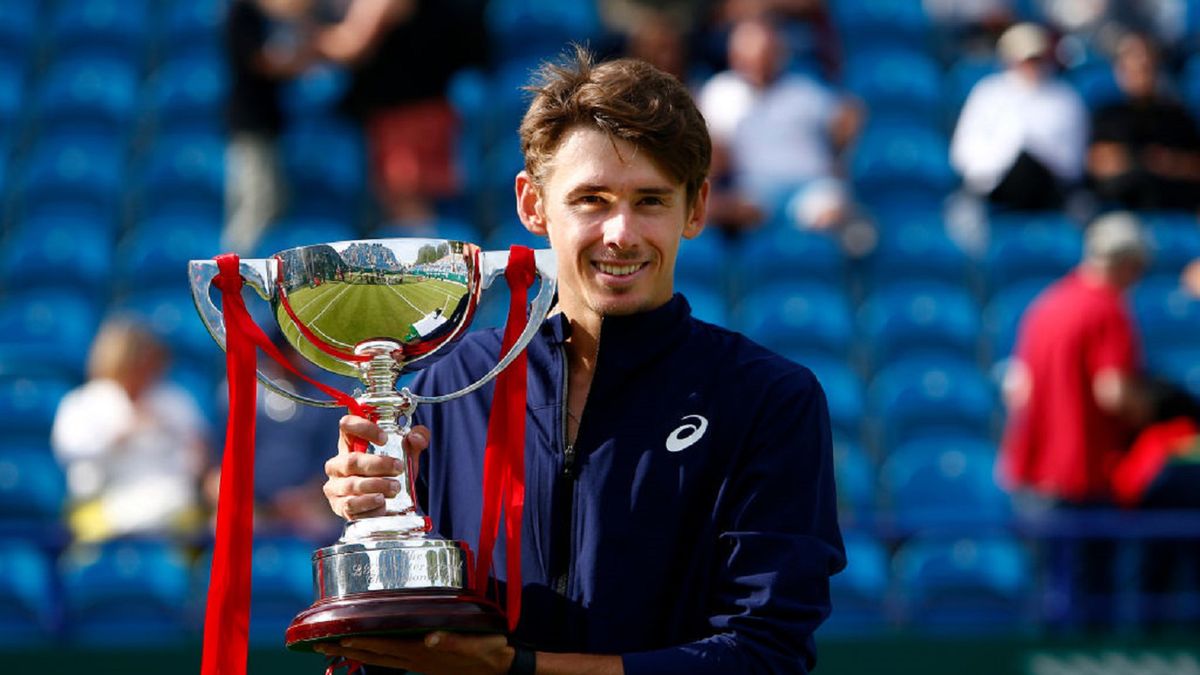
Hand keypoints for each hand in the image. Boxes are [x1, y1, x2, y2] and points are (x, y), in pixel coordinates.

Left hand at [314, 631, 513, 674]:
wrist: (500, 668)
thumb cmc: (489, 652)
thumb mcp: (475, 644)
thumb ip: (452, 641)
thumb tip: (431, 638)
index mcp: (423, 652)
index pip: (384, 647)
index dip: (360, 642)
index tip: (336, 638)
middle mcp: (416, 659)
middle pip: (374, 655)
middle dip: (345, 649)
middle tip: (318, 644)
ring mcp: (419, 663)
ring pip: (380, 659)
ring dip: (355, 653)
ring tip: (332, 648)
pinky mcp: (425, 662)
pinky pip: (392, 658)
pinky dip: (375, 653)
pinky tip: (368, 649)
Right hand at [322, 416, 429, 519]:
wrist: (389, 503)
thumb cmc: (391, 472)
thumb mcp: (407, 453)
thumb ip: (418, 439)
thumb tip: (416, 437)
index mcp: (350, 443)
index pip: (347, 425)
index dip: (363, 428)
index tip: (385, 438)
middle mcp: (337, 463)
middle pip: (351, 460)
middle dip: (378, 464)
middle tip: (399, 468)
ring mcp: (335, 486)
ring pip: (351, 484)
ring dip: (376, 486)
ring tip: (395, 488)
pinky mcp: (338, 506)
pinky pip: (350, 505)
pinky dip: (368, 504)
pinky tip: (382, 503)